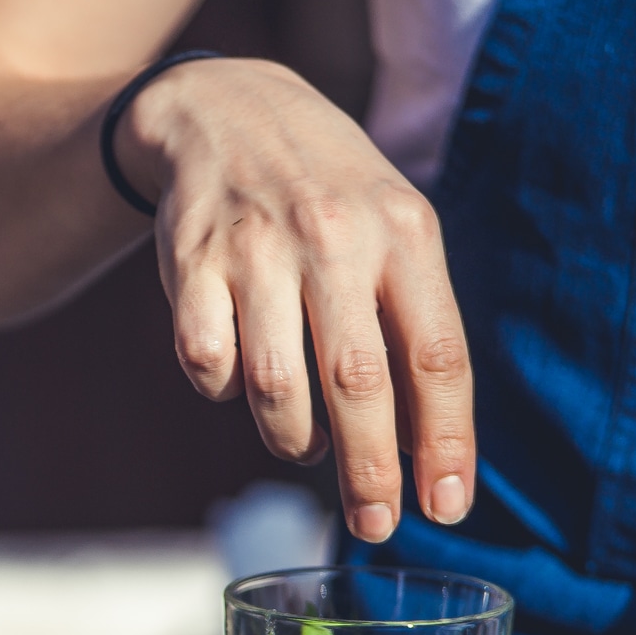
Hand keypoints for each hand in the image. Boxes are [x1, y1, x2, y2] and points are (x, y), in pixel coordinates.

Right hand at [116, 58, 474, 541]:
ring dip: (294, 439)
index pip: (438, 353)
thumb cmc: (329, 194)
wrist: (226, 110)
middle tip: (376, 524)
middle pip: (357, 381)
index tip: (445, 506)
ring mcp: (256, 250)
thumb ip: (414, 322)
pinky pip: (206, 361)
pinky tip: (237, 380)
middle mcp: (333, 236)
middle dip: (369, 469)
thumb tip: (430, 448)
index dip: (445, 440)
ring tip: (304, 445)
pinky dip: (222, 391)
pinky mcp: (189, 264)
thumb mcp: (394, 229)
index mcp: (405, 231)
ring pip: (274, 385)